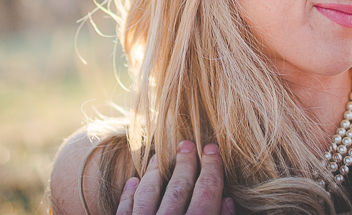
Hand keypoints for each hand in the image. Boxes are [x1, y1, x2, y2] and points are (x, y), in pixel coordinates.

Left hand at [116, 142, 234, 214]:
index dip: (212, 169)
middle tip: (187, 144)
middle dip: (185, 164)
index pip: (206, 193)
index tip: (212, 148)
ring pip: (148, 195)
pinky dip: (128, 196)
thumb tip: (226, 200)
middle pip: (178, 189)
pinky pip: (124, 212)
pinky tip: (133, 183)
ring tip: (158, 158)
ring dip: (154, 174)